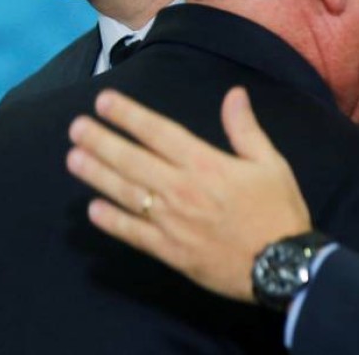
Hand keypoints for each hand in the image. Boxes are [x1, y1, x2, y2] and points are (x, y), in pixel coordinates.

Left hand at [66, 86, 310, 301]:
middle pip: (133, 160)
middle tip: (75, 127)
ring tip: (73, 159)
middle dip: (102, 142)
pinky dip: (113, 222)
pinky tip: (93, 210)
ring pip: (127, 194)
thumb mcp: (270, 163)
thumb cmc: (278, 211)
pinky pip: (135, 234)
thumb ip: (245, 129)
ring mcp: (173, 222)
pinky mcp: (171, 252)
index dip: (128, 115)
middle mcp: (182, 189)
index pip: (158, 132)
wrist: (285, 266)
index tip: (103, 101)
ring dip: (98, 175)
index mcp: (205, 164)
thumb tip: (234, 94)